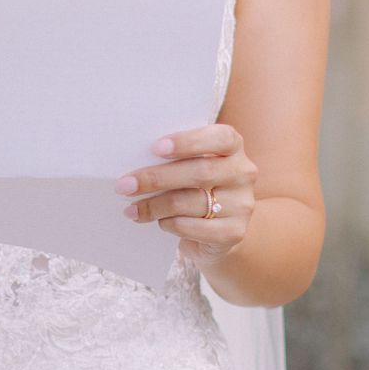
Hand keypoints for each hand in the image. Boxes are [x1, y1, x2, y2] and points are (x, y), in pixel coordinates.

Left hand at [117, 123, 256, 268]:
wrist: (217, 229)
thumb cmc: (194, 188)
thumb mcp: (189, 166)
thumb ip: (172, 158)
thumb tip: (133, 162)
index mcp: (232, 147)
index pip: (220, 138)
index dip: (188, 141)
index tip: (156, 148)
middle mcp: (243, 172)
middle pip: (200, 172)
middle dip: (157, 178)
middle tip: (125, 185)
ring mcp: (242, 204)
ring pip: (192, 202)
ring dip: (155, 206)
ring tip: (131, 209)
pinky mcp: (234, 231)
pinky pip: (195, 227)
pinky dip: (170, 224)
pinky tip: (159, 223)